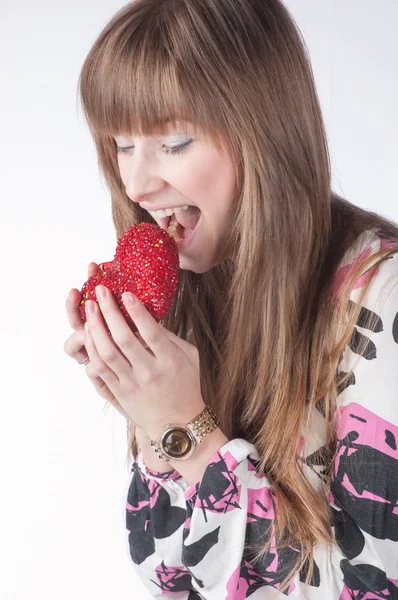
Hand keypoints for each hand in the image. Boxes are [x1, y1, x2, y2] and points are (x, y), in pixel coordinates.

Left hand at [83, 285, 204, 439]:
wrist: (178, 424)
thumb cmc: (187, 385)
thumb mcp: (190, 357)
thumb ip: (170, 337)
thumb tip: (149, 314)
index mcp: (170, 360)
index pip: (151, 331)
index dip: (137, 311)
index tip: (126, 293)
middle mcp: (150, 371)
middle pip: (124, 338)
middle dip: (109, 311)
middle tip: (101, 292)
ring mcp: (133, 383)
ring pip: (107, 352)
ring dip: (96, 327)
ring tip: (91, 308)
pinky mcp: (120, 392)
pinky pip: (101, 368)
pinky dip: (92, 348)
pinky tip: (89, 332)